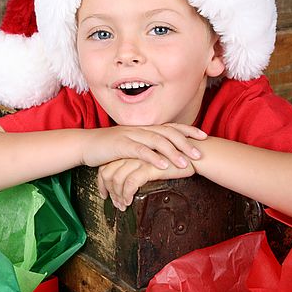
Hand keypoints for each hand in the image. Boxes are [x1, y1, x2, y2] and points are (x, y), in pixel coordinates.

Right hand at [81, 123, 206, 169]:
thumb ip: (147, 147)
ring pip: (156, 141)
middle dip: (186, 143)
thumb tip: (164, 155)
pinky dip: (152, 157)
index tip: (204, 136)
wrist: (86, 145)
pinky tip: (163, 165)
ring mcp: (130, 135)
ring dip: (173, 152)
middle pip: (168, 133)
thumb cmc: (110, 148)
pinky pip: (139, 151)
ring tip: (186, 163)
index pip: (170, 126)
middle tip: (200, 154)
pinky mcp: (120, 145)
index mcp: (145, 128)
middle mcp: (140, 129)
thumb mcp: (132, 145)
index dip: (188, 130)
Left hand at [97, 157, 195, 209]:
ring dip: (117, 195)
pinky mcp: (148, 166)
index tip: (106, 195)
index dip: (103, 182)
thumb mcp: (154, 161)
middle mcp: (132, 152)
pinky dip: (126, 194)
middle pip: (108, 172)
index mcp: (132, 149)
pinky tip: (128, 202)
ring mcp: (139, 158)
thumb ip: (142, 166)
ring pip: (117, 178)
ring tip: (122, 206)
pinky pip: (129, 183)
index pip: (108, 165)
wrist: (196, 155)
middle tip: (113, 203)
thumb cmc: (178, 160)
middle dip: (108, 190)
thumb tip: (132, 182)